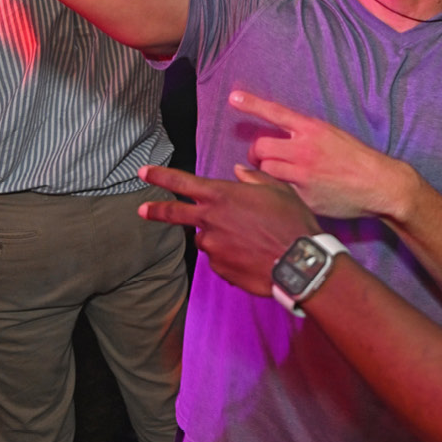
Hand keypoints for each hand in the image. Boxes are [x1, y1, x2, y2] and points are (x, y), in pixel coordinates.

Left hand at [139, 164, 319, 295]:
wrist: (299, 262)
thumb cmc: (291, 221)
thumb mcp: (278, 190)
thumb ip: (254, 178)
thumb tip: (238, 172)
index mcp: (222, 196)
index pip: (182, 182)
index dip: (160, 176)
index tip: (143, 172)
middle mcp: (210, 221)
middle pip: (174, 214)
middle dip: (156, 210)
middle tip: (142, 210)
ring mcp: (213, 247)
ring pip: (207, 238)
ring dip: (218, 237)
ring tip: (249, 240)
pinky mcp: (220, 269)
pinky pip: (220, 260)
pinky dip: (230, 256)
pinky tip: (252, 256)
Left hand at [229, 90, 418, 220]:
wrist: (380, 183)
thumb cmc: (356, 159)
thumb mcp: (332, 136)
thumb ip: (305, 136)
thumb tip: (279, 141)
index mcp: (313, 129)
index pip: (276, 112)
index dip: (252, 104)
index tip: (233, 98)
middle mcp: (305, 149)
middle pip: (261, 146)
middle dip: (256, 152)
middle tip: (261, 158)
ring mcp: (303, 174)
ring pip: (265, 169)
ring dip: (265, 171)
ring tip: (277, 173)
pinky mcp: (304, 196)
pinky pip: (279, 191)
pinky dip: (281, 190)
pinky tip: (298, 190)